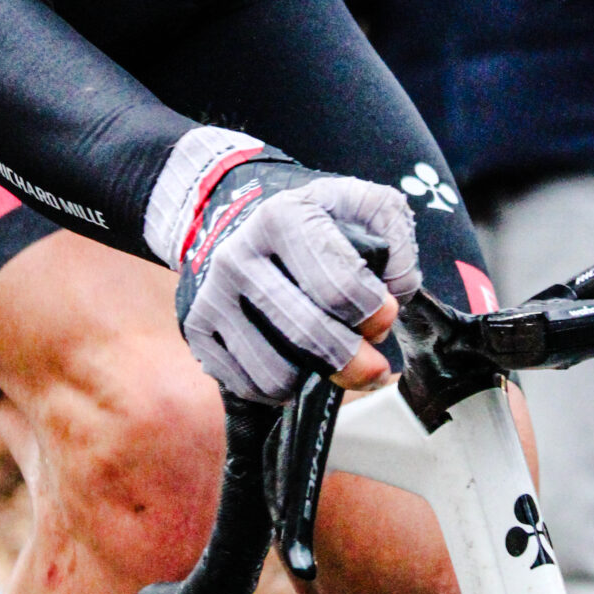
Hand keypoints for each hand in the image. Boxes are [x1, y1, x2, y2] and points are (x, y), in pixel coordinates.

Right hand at [147, 128, 420, 402]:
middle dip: (355, 361)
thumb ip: (396, 242)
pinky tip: (297, 363)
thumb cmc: (311, 218)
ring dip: (316, 378)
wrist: (232, 213)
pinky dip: (283, 388)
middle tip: (373, 364)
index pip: (340, 288)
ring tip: (332, 360)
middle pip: (309, 336)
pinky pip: (248, 386)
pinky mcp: (197, 330)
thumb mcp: (362, 205)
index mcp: (283, 218)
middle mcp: (239, 257)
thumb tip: (396, 294)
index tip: (386, 314)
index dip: (376, 312)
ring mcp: (212, 297)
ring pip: (277, 373)